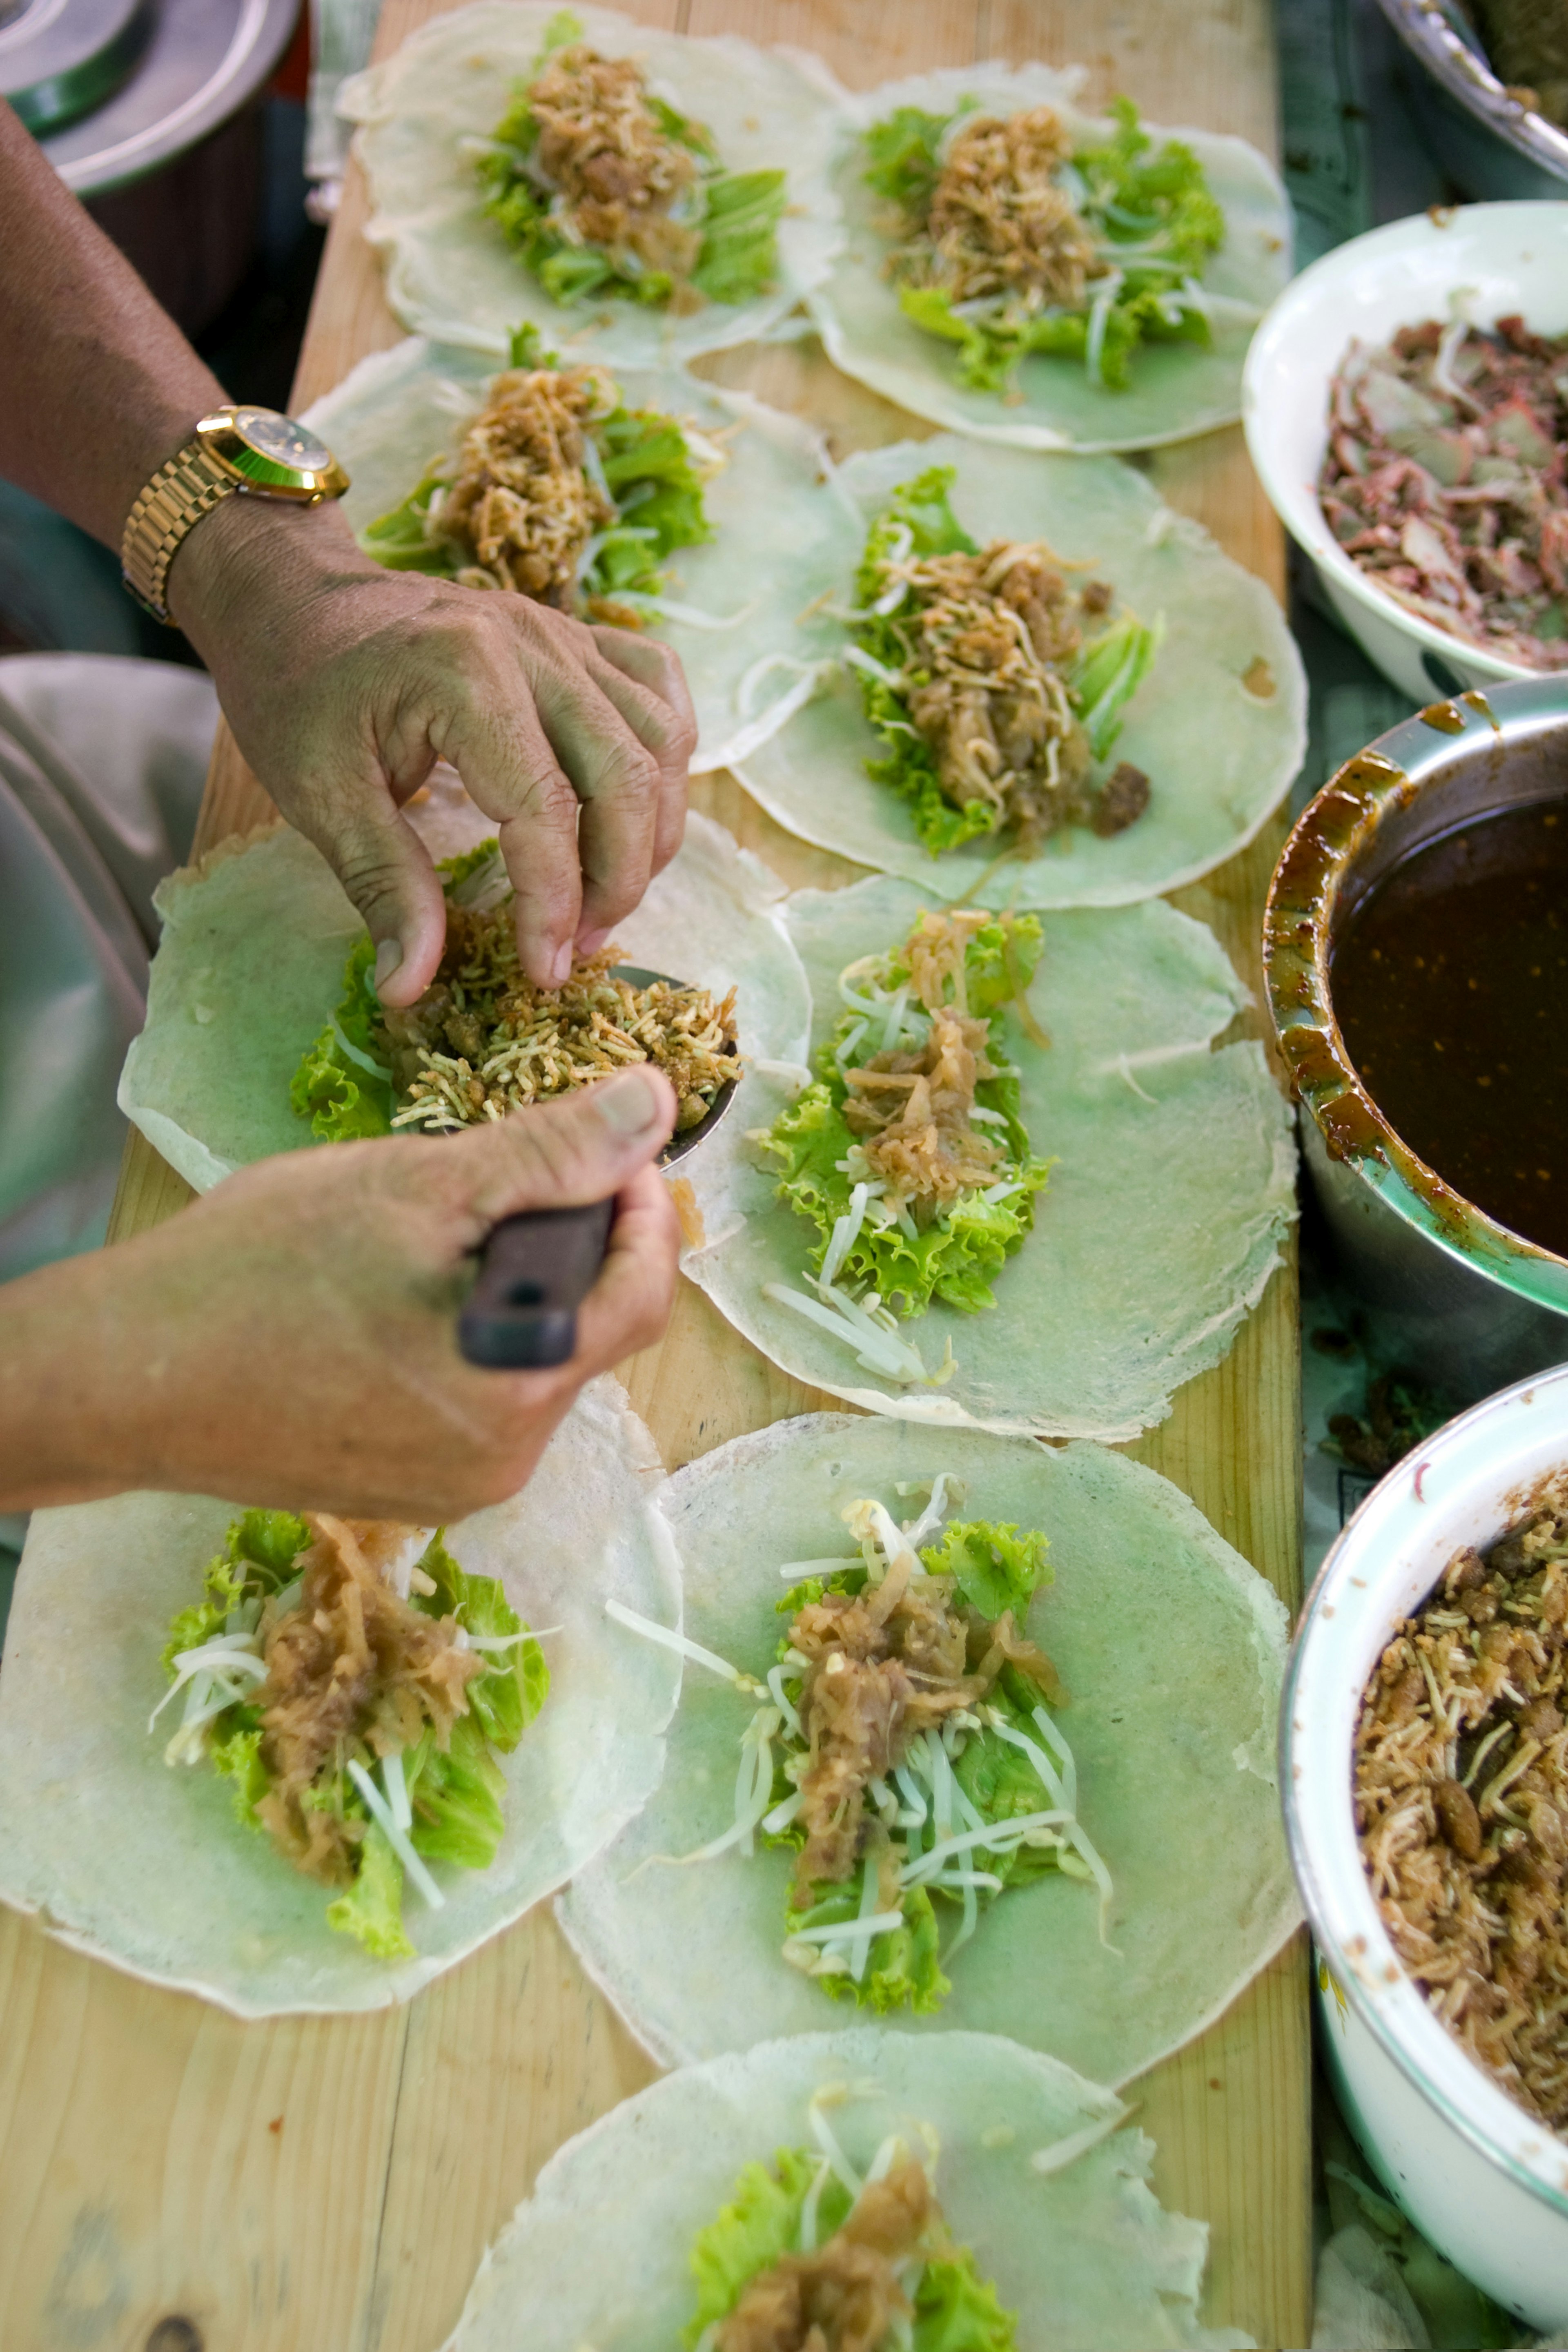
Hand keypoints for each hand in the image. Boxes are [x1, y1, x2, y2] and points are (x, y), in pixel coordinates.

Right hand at [0, 1068, 679, 1522]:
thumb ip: (549, 1153)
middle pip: (592, 1329)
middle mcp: (505, 1460)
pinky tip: (395, 1302)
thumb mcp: (416, 1187)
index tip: (605, 1147)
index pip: (645, 1292)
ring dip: (511, 1291)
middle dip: (566, 1245)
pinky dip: (467, 1340)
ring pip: (535, 1365)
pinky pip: (481, 1402)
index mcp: (521, 1387)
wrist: (127, 1376)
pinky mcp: (412, 1492)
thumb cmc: (259, 1272)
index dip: (641, 1207)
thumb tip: (652, 1104)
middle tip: (495, 1182)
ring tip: (427, 1240)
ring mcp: (457, 1487)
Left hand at [168, 497, 696, 1003]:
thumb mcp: (319, 795)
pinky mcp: (577, 635)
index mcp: (464, 674)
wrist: (291, 596)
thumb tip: (410, 986)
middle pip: (626, 776)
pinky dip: (665, 755)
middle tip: (578, 944)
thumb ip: (383, 885)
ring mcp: (564, 633)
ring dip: (652, 830)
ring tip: (605, 895)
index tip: (543, 971)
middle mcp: (533, 644)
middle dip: (617, 880)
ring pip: (660, 739)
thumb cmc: (297, 690)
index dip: (554, 904)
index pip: (545, 809)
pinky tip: (638, 807)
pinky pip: (660, 687)